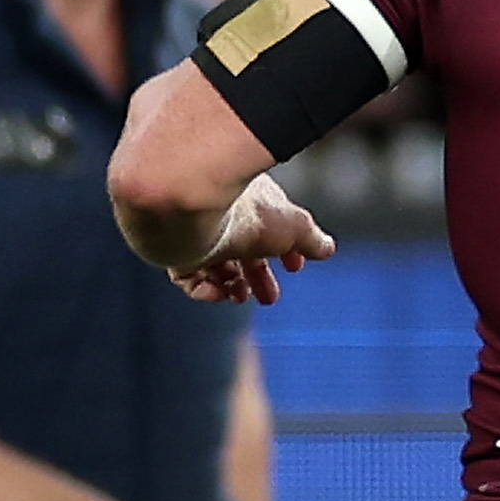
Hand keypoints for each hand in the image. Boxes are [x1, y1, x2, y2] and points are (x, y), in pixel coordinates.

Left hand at [170, 176, 333, 305]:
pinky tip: (219, 293)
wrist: (189, 208)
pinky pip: (187, 277)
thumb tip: (326, 248)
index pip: (270, 228)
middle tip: (269, 298)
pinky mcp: (173, 252)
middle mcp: (224, 216)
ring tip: (241, 296)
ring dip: (232, 286)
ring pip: (214, 267)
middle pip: (243, 252)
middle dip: (258, 277)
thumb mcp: (295, 227)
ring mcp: (196, 233)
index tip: (295, 267)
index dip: (286, 251)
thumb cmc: (244, 211)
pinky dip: (204, 290)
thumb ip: (312, 240)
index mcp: (253, 202)